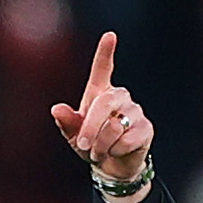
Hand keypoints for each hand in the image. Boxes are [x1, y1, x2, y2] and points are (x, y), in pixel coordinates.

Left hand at [50, 33, 153, 186]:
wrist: (112, 166)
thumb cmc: (91, 145)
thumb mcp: (74, 136)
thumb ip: (67, 122)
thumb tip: (56, 109)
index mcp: (100, 93)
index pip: (103, 69)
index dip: (105, 52)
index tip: (109, 36)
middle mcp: (120, 97)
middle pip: (104, 103)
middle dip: (90, 127)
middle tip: (82, 145)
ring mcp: (135, 111)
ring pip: (114, 126)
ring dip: (101, 145)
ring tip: (98, 152)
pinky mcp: (145, 128)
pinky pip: (126, 140)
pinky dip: (115, 151)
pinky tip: (116, 152)